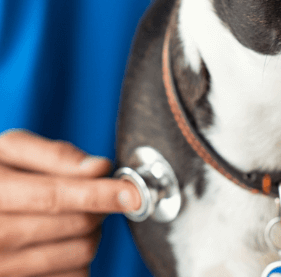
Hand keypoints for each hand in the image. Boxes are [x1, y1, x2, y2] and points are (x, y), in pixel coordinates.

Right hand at [0, 130, 140, 276]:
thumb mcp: (10, 151)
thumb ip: (54, 155)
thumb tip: (99, 168)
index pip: (54, 197)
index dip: (99, 194)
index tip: (132, 192)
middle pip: (74, 226)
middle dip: (99, 207)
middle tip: (97, 194)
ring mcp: (4, 269)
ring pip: (78, 254)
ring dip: (93, 233)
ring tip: (78, 215)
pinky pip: (71, 276)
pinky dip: (79, 258)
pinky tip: (64, 240)